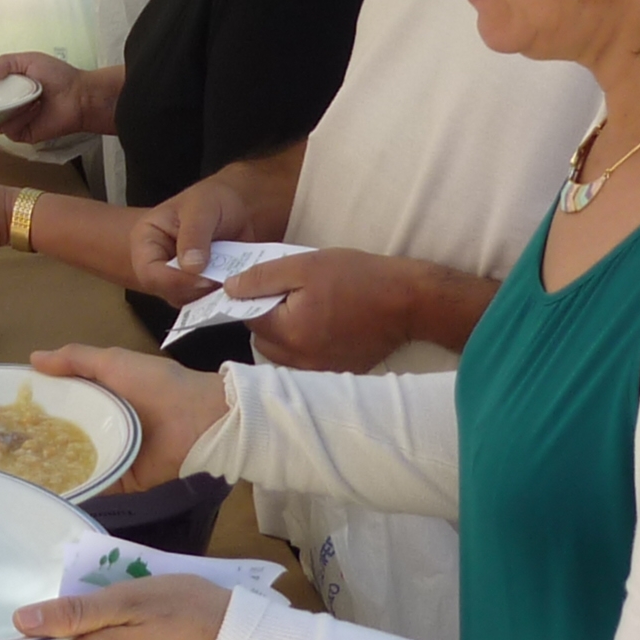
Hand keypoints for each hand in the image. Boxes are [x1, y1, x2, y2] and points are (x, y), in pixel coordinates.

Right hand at [0, 51, 100, 141]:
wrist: (79, 96)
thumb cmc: (57, 76)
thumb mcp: (29, 59)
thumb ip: (4, 62)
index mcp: (9, 86)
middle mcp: (9, 104)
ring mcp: (15, 120)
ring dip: (7, 109)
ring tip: (25, 98)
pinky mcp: (22, 134)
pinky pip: (9, 130)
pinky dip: (18, 119)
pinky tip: (33, 110)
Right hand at [32, 344, 224, 489]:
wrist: (201, 421)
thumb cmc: (158, 385)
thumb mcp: (115, 362)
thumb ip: (76, 359)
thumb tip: (32, 358)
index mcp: (101, 396)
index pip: (62, 401)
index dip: (37, 404)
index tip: (3, 410)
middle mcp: (102, 426)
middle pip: (63, 434)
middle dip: (37, 440)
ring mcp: (110, 455)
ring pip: (74, 462)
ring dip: (51, 467)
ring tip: (14, 475)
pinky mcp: (121, 481)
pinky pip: (95, 486)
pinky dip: (75, 490)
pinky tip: (45, 493)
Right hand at [127, 160, 287, 303]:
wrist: (233, 207)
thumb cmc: (210, 200)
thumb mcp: (201, 208)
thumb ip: (194, 234)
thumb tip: (191, 267)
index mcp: (147, 243)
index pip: (149, 273)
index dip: (174, 281)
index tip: (203, 278)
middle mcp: (159, 266)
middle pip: (169, 292)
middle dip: (197, 290)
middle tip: (225, 281)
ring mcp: (180, 280)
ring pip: (190, 302)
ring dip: (213, 295)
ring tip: (235, 279)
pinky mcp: (200, 289)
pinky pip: (209, 302)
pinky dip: (225, 297)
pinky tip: (240, 284)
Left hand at [238, 249, 419, 370]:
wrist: (410, 302)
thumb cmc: (360, 277)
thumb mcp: (306, 265)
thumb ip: (263, 277)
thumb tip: (230, 288)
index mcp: (289, 333)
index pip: (248, 318)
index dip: (253, 297)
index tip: (268, 283)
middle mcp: (301, 361)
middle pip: (262, 341)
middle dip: (268, 318)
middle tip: (292, 294)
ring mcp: (320, 372)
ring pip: (282, 355)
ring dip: (286, 334)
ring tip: (311, 309)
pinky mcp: (337, 374)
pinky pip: (306, 363)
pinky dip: (306, 346)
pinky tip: (326, 326)